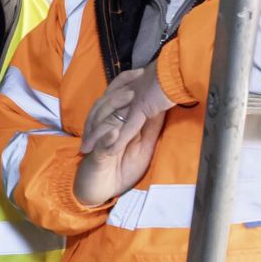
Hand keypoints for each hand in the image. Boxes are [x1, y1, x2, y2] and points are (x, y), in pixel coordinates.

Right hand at [75, 66, 171, 205]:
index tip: (142, 71)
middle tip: (137, 78)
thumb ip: (149, 127)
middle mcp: (102, 128)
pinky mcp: (96, 157)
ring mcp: (98, 141)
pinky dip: (108, 138)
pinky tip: (116, 131)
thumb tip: (164, 108)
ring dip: (115, 107)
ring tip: (129, 97)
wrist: (99, 190)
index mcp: (113, 123)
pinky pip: (101, 146)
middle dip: (122, 89)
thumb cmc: (120, 168)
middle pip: (106, 102)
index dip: (125, 82)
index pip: (115, 96)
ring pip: (101, 119)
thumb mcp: (141, 146)